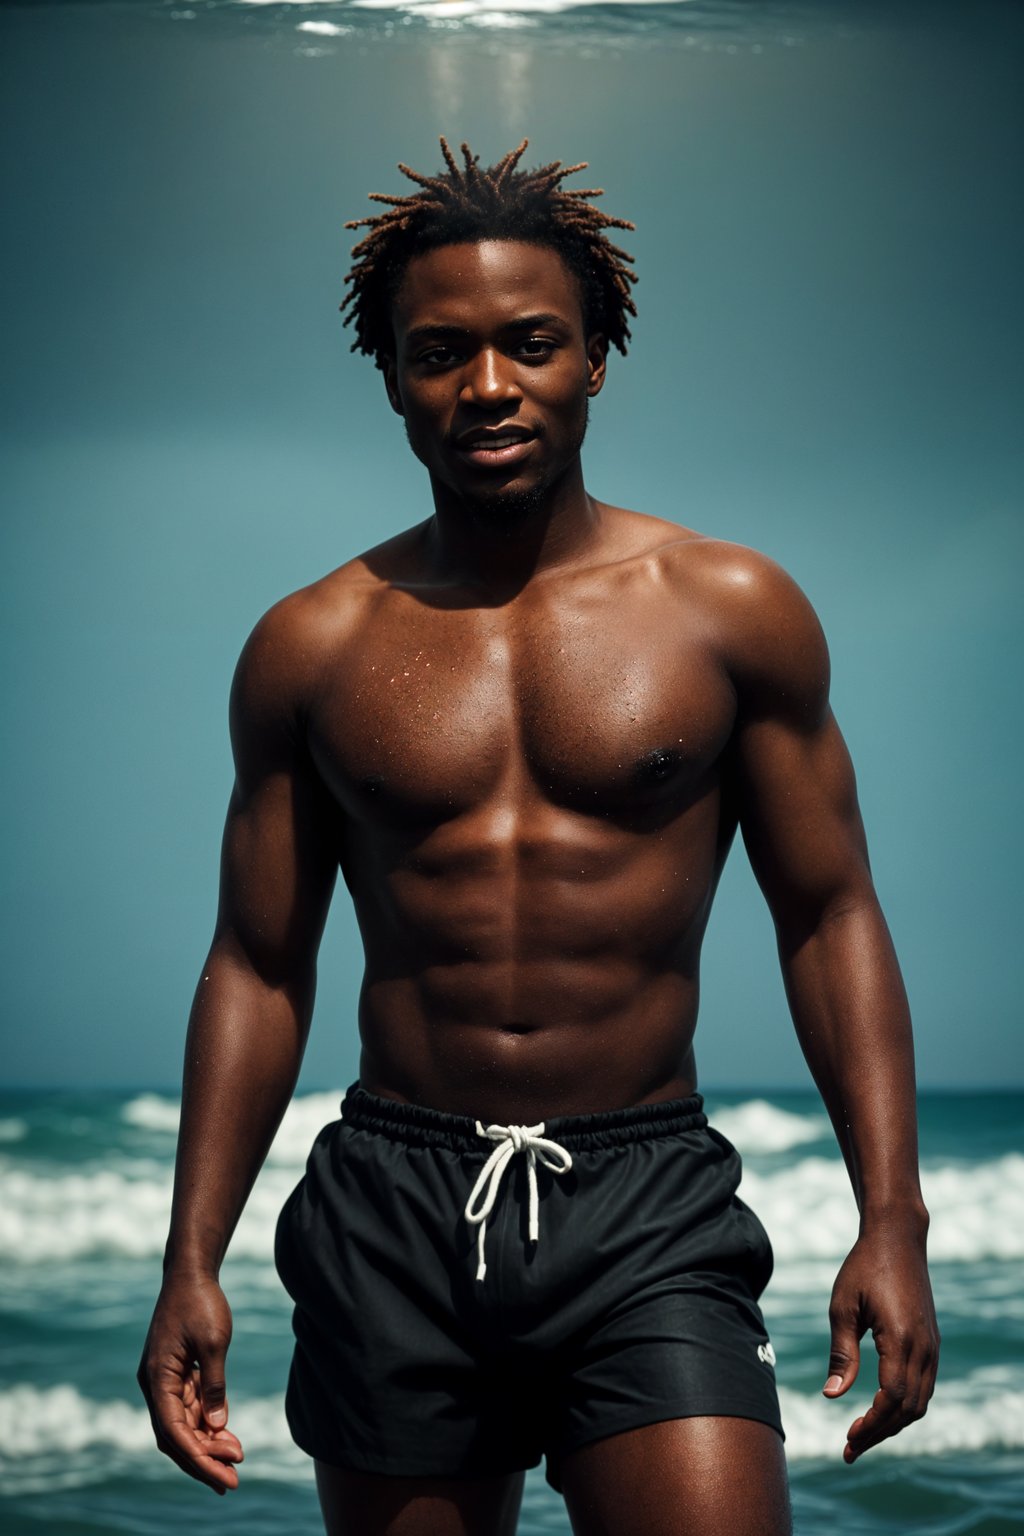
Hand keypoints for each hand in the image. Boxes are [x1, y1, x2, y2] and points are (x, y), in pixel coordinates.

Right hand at [137, 1273, 243, 1492]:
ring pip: (182, 1425)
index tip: (224, 1475)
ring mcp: (164, 1380)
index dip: (198, 1458)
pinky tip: (228, 1434)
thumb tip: (217, 1424)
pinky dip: (207, 1423)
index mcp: (157, 1378)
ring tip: (238, 1457)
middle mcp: (155, 1384)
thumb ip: (215, 1384)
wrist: (191, 1273)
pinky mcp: (176, 1374)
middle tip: (233, 1480)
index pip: (173, 1432)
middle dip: (202, 1460)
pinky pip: (188, 1409)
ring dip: (207, 1443)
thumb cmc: (201, 1302)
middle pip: (175, 1435)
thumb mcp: (213, 1342)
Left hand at [822, 1227, 938, 1462]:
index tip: (848, 1439)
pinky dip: (905, 1406)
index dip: (871, 1425)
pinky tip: (881, 1409)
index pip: (891, 1399)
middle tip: (851, 1448)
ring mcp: (932, 1346)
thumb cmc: (863, 1268)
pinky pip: (924, 1386)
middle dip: (880, 1433)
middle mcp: (924, 1347)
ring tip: (863, 1435)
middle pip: (908, 1409)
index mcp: (901, 1339)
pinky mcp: (931, 1342)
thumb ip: (841, 1352)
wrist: (897, 1239)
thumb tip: (832, 1395)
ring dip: (894, 1423)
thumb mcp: (843, 1307)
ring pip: (920, 1402)